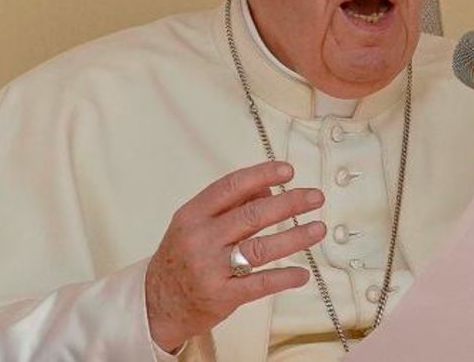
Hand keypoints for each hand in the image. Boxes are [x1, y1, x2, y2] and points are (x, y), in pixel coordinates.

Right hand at [144, 160, 325, 351]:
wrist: (155, 303)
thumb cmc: (181, 258)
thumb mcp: (196, 224)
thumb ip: (231, 205)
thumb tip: (269, 188)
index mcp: (194, 214)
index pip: (231, 186)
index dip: (262, 175)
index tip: (288, 171)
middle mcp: (201, 238)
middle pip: (251, 215)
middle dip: (289, 203)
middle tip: (315, 197)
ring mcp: (210, 268)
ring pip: (259, 248)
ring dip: (294, 237)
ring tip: (317, 229)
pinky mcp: (221, 296)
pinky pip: (259, 284)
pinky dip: (284, 277)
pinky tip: (302, 273)